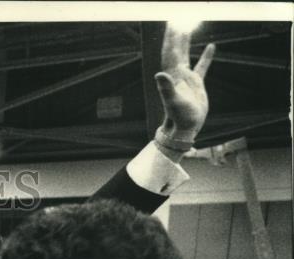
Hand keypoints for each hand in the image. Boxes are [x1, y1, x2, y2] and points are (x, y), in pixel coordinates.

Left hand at [155, 25, 214, 141]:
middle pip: (176, 49)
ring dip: (187, 41)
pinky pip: (201, 66)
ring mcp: (186, 78)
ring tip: (190, 26)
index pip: (171, 51)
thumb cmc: (179, 117)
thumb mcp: (174, 101)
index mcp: (172, 75)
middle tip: (179, 17)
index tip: (173, 22)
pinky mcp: (196, 84)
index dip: (171, 36)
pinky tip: (211, 46)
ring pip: (186, 54)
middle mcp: (177, 74)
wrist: (184, 129)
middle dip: (177, 34)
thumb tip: (159, 74)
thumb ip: (166, 88)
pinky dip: (206, 56)